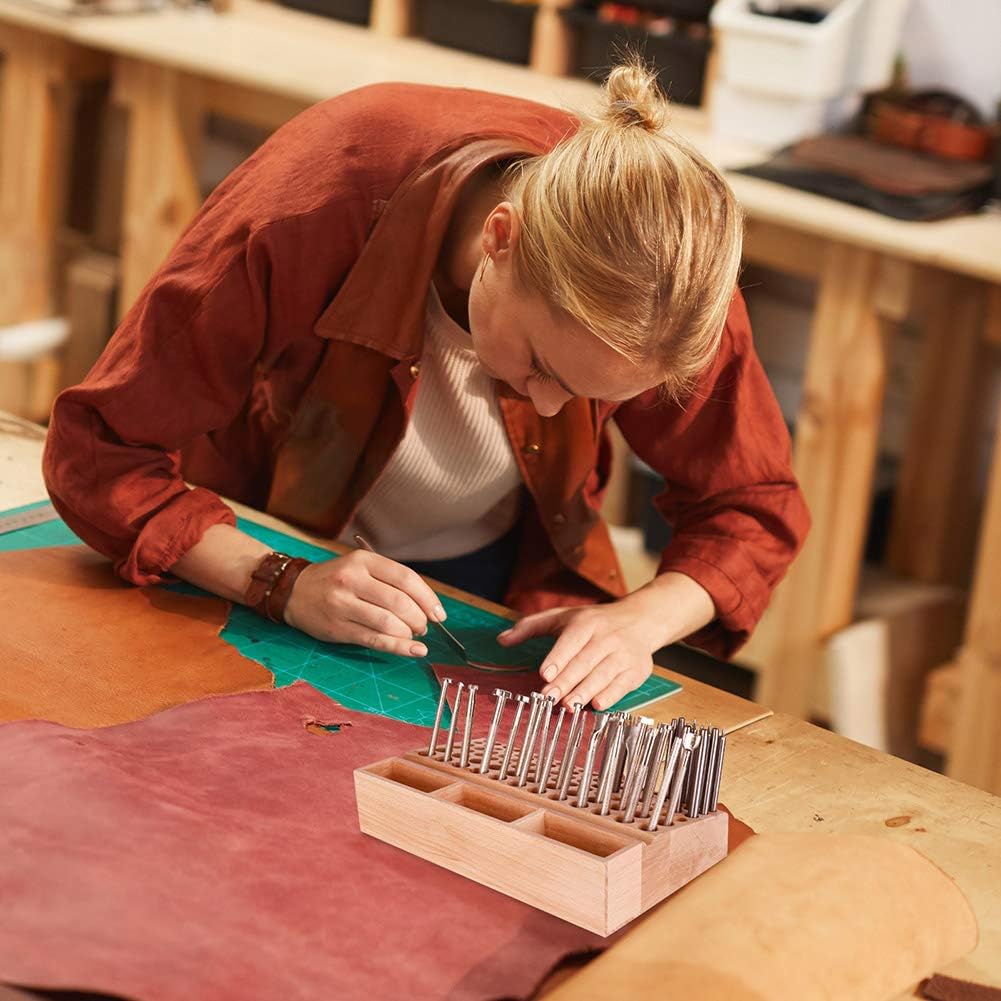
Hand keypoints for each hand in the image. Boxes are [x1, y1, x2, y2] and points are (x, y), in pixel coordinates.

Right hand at [284, 551, 444, 656]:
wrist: (293, 591)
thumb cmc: (336, 580)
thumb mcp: (361, 567)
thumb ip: (390, 581)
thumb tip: (426, 606)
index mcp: (363, 561)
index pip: (405, 578)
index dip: (427, 598)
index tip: (439, 613)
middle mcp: (352, 580)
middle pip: (399, 602)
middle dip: (419, 618)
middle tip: (423, 626)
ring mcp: (343, 605)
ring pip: (388, 623)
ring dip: (409, 633)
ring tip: (413, 636)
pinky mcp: (338, 628)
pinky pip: (374, 640)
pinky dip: (398, 647)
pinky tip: (413, 650)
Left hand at [496, 573, 715, 709]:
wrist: (639, 620)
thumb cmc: (593, 622)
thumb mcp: (562, 617)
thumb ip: (530, 627)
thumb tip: (501, 640)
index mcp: (586, 622)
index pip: (571, 640)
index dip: (558, 658)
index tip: (544, 674)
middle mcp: (606, 636)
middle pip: (584, 662)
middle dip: (566, 681)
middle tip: (548, 698)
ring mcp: (624, 653)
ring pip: (603, 674)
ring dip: (585, 691)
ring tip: (568, 706)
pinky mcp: (636, 670)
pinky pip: (622, 685)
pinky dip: (611, 696)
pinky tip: (596, 705)